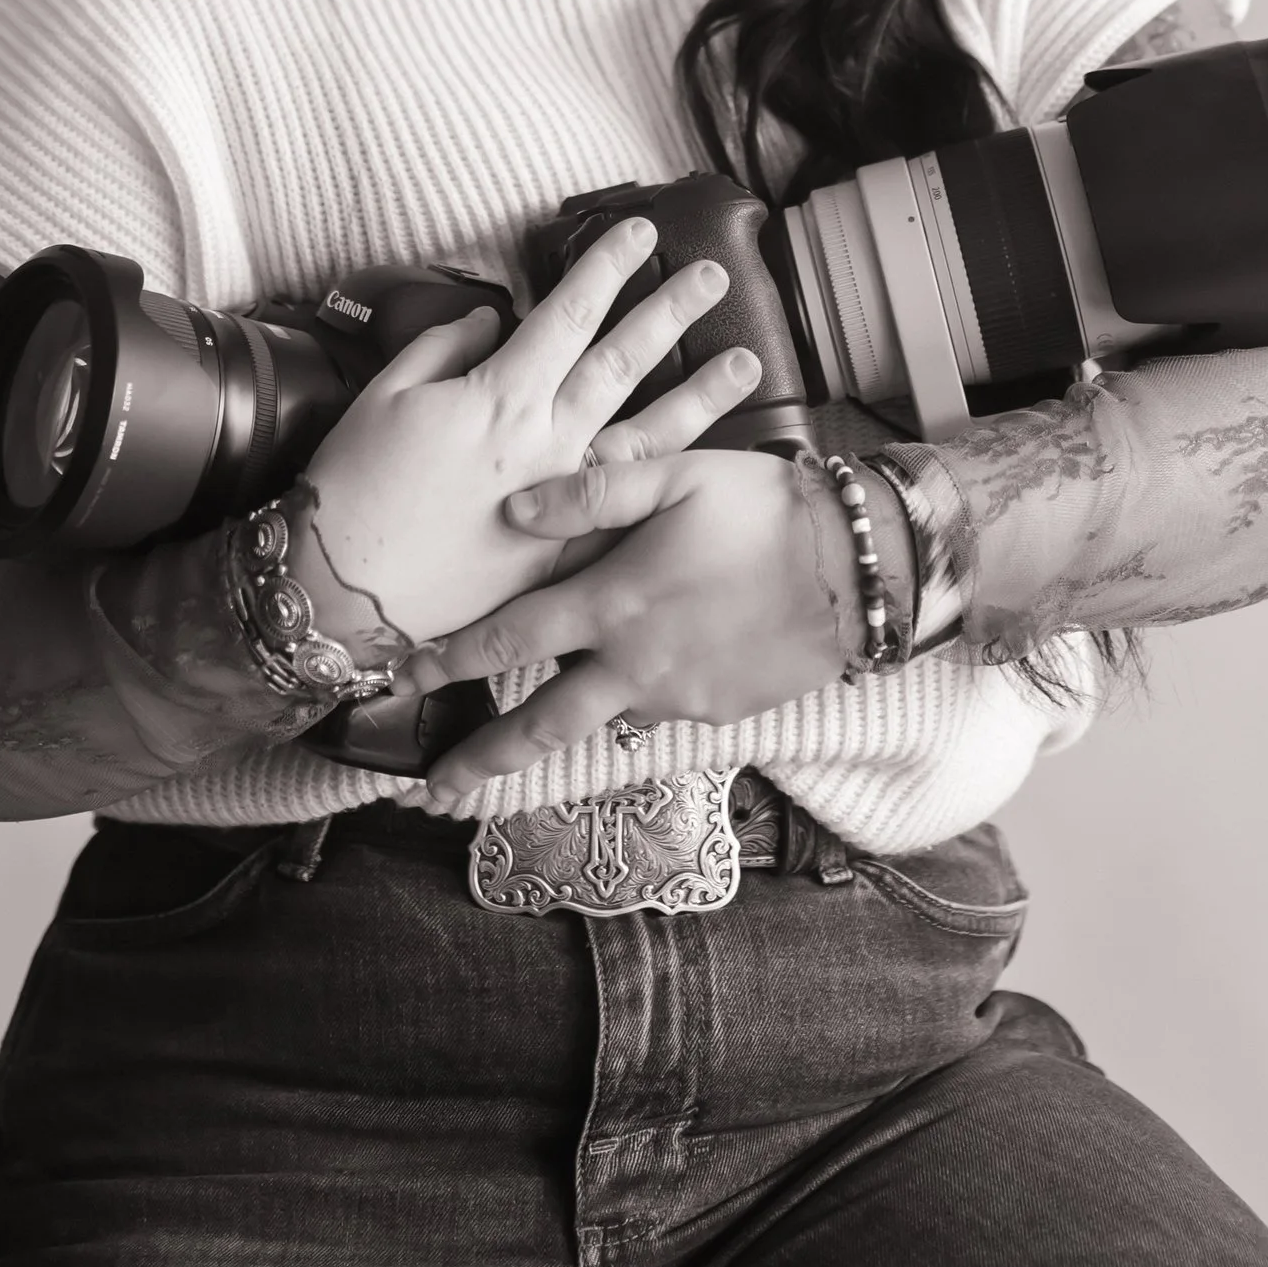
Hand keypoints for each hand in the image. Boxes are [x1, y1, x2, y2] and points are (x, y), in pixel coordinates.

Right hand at [285, 220, 759, 658]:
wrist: (344, 594)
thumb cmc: (354, 490)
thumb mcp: (386, 397)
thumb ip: (445, 348)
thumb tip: (493, 319)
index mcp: (500, 398)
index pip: (567, 315)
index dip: (605, 268)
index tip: (638, 232)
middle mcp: (545, 444)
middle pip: (622, 363)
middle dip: (669, 313)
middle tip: (712, 277)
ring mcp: (563, 502)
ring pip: (648, 436)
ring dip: (700, 396)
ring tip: (746, 364)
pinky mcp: (563, 553)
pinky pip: (629, 507)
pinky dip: (669, 481)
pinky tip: (705, 463)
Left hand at [399, 444, 888, 787]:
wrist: (861, 569)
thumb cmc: (767, 506)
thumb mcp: (676, 474)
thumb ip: (590, 490)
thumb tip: (512, 507)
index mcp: (615, 603)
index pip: (511, 638)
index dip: (452, 660)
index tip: (406, 679)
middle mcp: (636, 664)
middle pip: (541, 727)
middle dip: (482, 761)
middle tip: (433, 792)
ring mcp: (680, 697)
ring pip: (603, 718)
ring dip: (563, 726)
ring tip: (529, 735)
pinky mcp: (721, 712)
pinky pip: (660, 710)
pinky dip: (638, 698)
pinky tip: (643, 674)